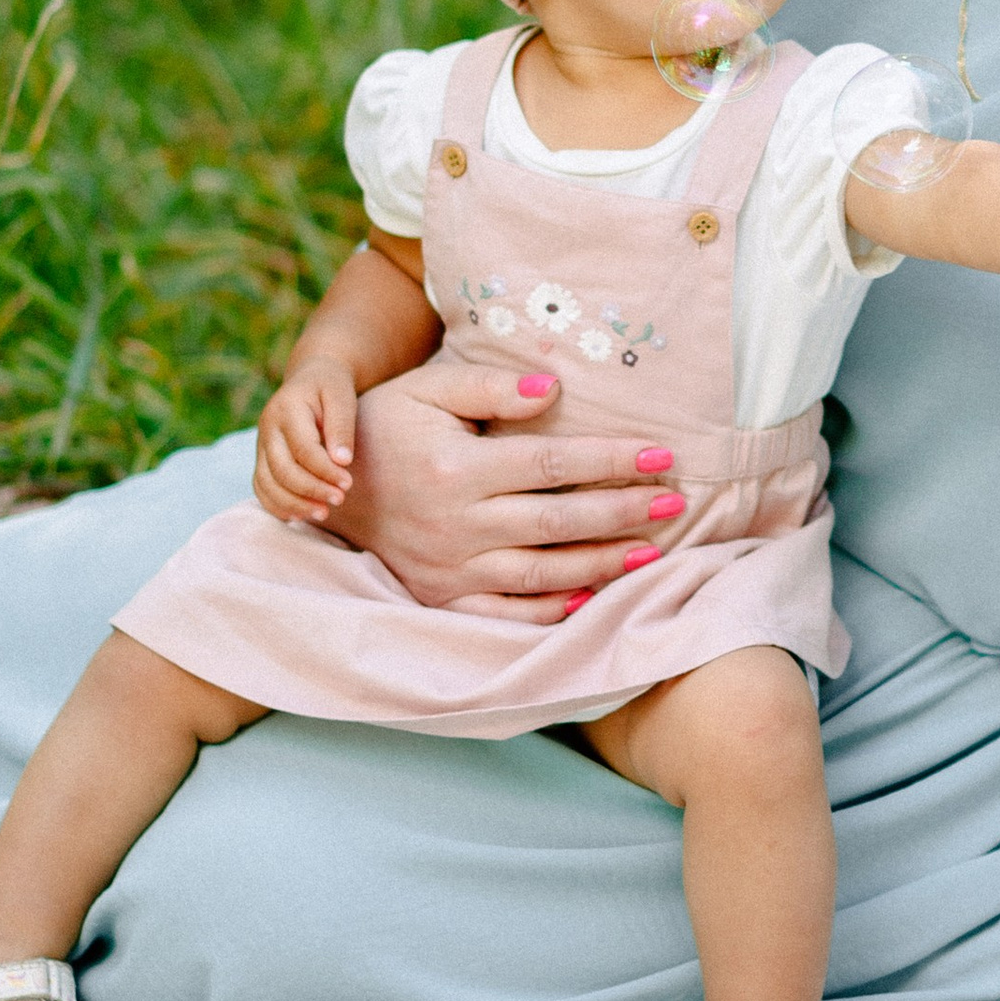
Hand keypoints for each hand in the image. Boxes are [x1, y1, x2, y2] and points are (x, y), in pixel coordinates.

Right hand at [255, 360, 360, 524]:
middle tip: (339, 500)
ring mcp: (260, 444)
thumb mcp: (342, 396)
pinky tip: (299, 515)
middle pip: (283, 470)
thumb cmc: (330, 387)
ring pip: (267, 483)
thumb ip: (342, 426)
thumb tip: (341, 462)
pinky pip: (261, 487)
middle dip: (311, 490)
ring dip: (294, 503)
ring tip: (323, 514)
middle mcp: (267, 428)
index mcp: (286, 409)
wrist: (310, 378)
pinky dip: (276, 505)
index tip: (347, 484)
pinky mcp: (261, 458)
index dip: (325, 471)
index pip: (304, 450)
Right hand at [324, 351, 686, 621]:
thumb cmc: (387, 425)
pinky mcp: (439, 598)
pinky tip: (594, 596)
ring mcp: (447, 568)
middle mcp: (453, 523)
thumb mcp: (428, 388)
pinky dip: (551, 611)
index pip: (552, 464)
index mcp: (454, 467)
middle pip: (557, 522)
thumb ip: (490, 386)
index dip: (611, 459)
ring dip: (602, 564)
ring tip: (653, 551)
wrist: (324, 485)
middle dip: (622, 513)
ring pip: (541, 574)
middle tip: (675, 502)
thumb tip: (554, 391)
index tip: (662, 455)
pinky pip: (504, 614)